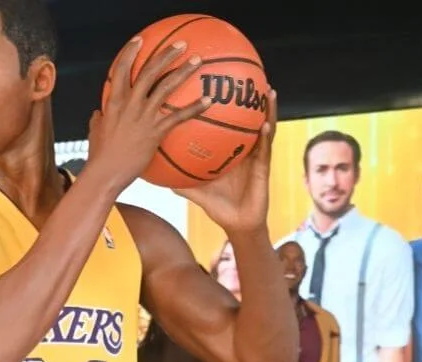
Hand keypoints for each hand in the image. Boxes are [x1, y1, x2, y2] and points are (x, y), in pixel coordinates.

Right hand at [88, 38, 210, 182]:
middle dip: (166, 55)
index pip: (121, 70)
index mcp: (114, 102)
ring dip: (183, 71)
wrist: (105, 174)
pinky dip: (195, 107)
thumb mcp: (94, 133)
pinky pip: (179, 116)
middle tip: (181, 45)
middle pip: (149, 71)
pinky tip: (208, 101)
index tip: (140, 41)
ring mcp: (143, 117)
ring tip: (197, 61)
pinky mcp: (155, 131)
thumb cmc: (99, 156)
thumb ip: (98, 120)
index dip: (130, 52)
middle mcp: (129, 104)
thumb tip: (97, 114)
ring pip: (166, 87)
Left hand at [175, 89, 277, 233]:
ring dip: (266, 109)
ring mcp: (255, 156)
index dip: (223, 108)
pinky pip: (265, 148)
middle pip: (246, 119)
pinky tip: (266, 123)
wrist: (237, 224)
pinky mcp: (263, 167)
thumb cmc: (218, 206)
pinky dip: (266, 135)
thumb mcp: (194, 190)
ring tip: (266, 91)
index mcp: (228, 150)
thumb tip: (155, 175)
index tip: (216, 87)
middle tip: (244, 77)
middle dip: (247, 99)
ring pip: (261, 127)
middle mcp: (243, 148)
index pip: (226, 125)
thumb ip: (177, 181)